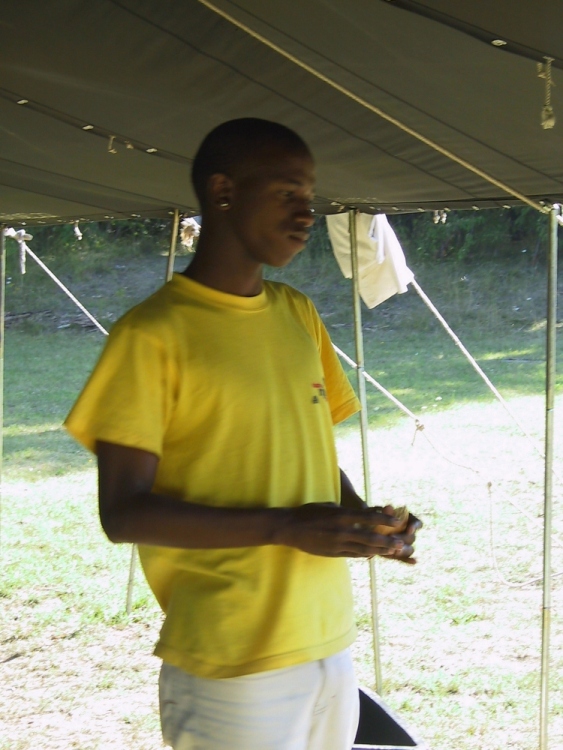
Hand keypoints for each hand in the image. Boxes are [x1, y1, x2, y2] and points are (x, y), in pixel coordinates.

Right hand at [274, 503, 406, 558]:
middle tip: (401, 544)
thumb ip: (347, 512)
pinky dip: (365, 554)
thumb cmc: (309, 512)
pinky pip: (353, 555)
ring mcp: (338, 544)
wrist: (290, 528)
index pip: (368, 517)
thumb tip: (363, 515)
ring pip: (364, 549)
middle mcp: (342, 531)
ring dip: (380, 551)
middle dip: (388, 541)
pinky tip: (374, 554)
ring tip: (393, 552)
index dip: (385, 520)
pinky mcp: (334, 553)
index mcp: (341, 515)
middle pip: (370, 537)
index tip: (397, 521)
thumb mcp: (329, 506)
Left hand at [379, 505, 422, 564]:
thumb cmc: (376, 519)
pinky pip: (405, 558)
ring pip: (410, 549)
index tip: (409, 529)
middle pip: (412, 538)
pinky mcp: (398, 554)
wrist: (367, 530)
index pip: (417, 523)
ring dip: (404, 550)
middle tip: (392, 537)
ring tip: (396, 551)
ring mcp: (404, 545)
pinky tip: (414, 561)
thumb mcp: (379, 515)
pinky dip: (409, 560)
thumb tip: (389, 507)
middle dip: (403, 538)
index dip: (414, 526)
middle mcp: (409, 534)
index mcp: (408, 521)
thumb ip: (386, 513)